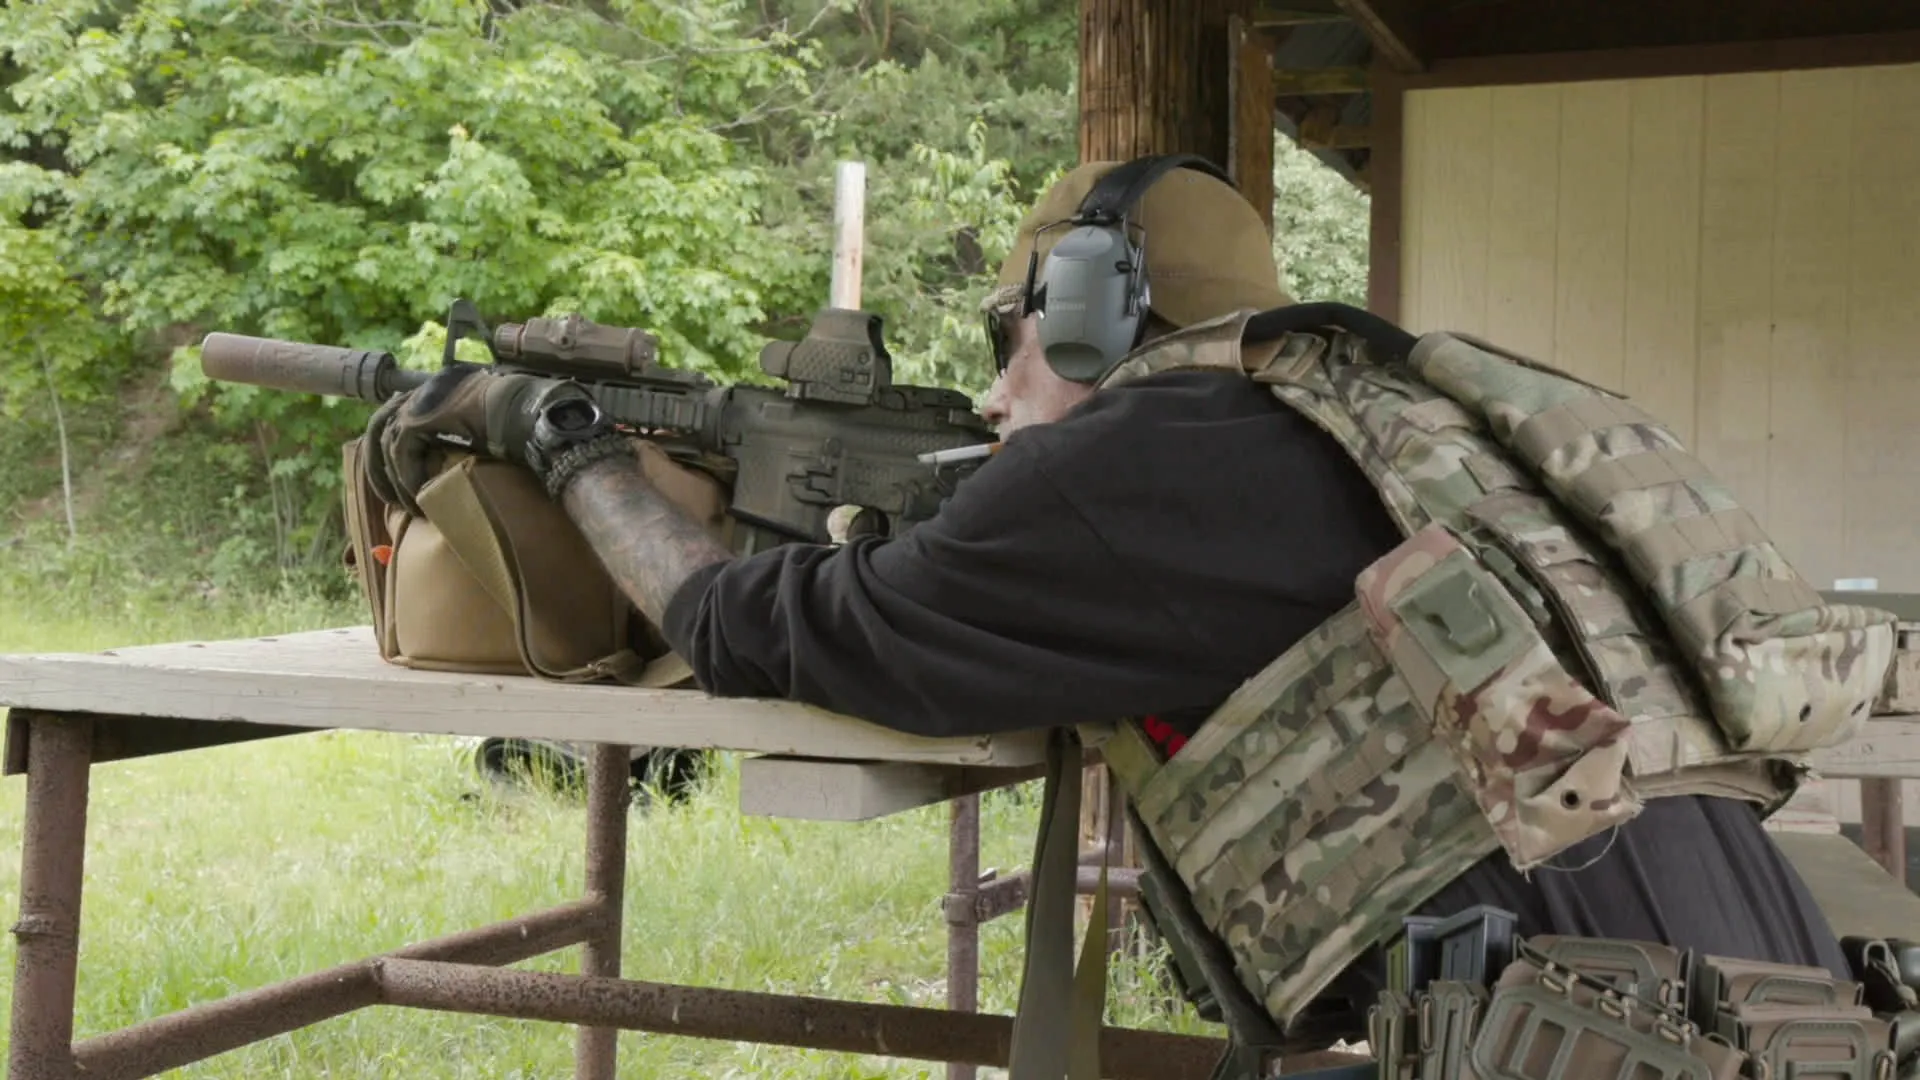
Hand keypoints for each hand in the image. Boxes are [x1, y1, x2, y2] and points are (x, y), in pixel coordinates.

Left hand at [363, 363, 592, 514]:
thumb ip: (465, 436)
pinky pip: (404, 451)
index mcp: (442, 388)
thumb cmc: (526, 424)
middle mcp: (428, 388)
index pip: (399, 415)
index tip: (397, 481)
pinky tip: (420, 497)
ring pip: (390, 442)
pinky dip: (408, 477)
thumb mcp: (488, 429)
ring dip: (395, 479)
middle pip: (382, 425)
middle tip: (389, 498)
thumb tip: (453, 464)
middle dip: (379, 465)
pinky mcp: (426, 415)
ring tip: (410, 507)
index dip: (391, 451)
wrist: (536, 412)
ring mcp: (425, 398)